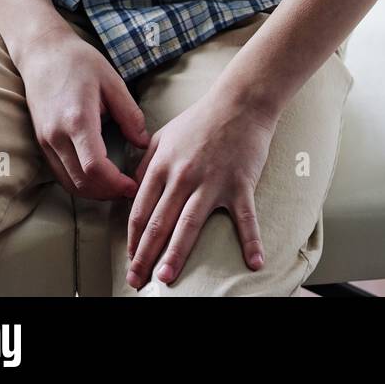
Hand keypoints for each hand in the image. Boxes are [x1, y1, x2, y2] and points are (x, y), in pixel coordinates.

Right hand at [18, 26, 149, 200]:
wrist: (43, 52)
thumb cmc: (79, 62)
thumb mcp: (112, 82)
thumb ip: (130, 115)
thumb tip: (143, 143)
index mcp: (77, 120)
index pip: (95, 168)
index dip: (116, 184)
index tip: (133, 185)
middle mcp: (57, 136)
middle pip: (82, 183)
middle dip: (108, 193)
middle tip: (129, 190)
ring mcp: (46, 141)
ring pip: (69, 183)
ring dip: (94, 192)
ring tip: (116, 186)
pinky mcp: (41, 142)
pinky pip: (60, 173)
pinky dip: (79, 182)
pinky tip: (97, 177)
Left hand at [126, 88, 276, 289]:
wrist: (239, 101)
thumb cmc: (200, 119)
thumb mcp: (163, 136)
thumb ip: (146, 163)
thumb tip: (133, 191)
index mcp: (162, 165)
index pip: (140, 210)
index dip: (132, 239)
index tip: (130, 259)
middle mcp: (183, 176)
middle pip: (159, 223)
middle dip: (145, 256)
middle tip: (137, 282)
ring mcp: (212, 182)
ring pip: (189, 225)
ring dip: (176, 254)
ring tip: (165, 279)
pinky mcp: (240, 184)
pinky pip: (245, 218)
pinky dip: (251, 241)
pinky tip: (254, 263)